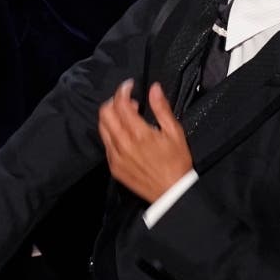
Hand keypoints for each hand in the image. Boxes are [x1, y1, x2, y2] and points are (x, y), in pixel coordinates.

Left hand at [98, 80, 192, 202]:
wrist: (171, 192)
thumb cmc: (176, 163)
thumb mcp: (175, 132)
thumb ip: (162, 108)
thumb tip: (154, 89)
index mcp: (139, 133)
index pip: (121, 104)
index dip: (123, 90)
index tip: (130, 86)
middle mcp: (123, 144)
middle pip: (105, 113)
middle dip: (113, 101)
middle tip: (126, 100)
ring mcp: (115, 156)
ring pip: (102, 128)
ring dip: (110, 116)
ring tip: (124, 115)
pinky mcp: (114, 166)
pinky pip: (105, 144)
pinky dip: (111, 133)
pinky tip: (123, 134)